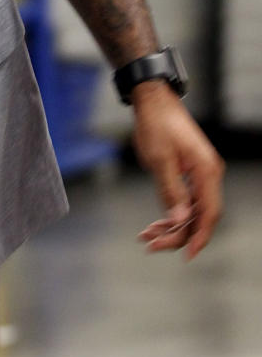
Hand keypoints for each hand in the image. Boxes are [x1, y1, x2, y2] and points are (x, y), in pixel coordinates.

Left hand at [132, 81, 224, 260]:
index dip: (199, 237)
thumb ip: (171, 191)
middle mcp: (208, 174)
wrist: (153, 100)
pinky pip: (186, 200)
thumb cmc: (156, 124)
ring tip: (147, 235)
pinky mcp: (190, 172)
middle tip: (151, 244)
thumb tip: (179, 220)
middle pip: (200, 216)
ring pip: (192, 210)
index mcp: (206, 171)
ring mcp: (200, 173)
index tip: (186, 256)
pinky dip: (171, 213)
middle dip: (177, 234)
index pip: (209, 214)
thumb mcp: (159, 159)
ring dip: (171, 225)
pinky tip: (155, 223)